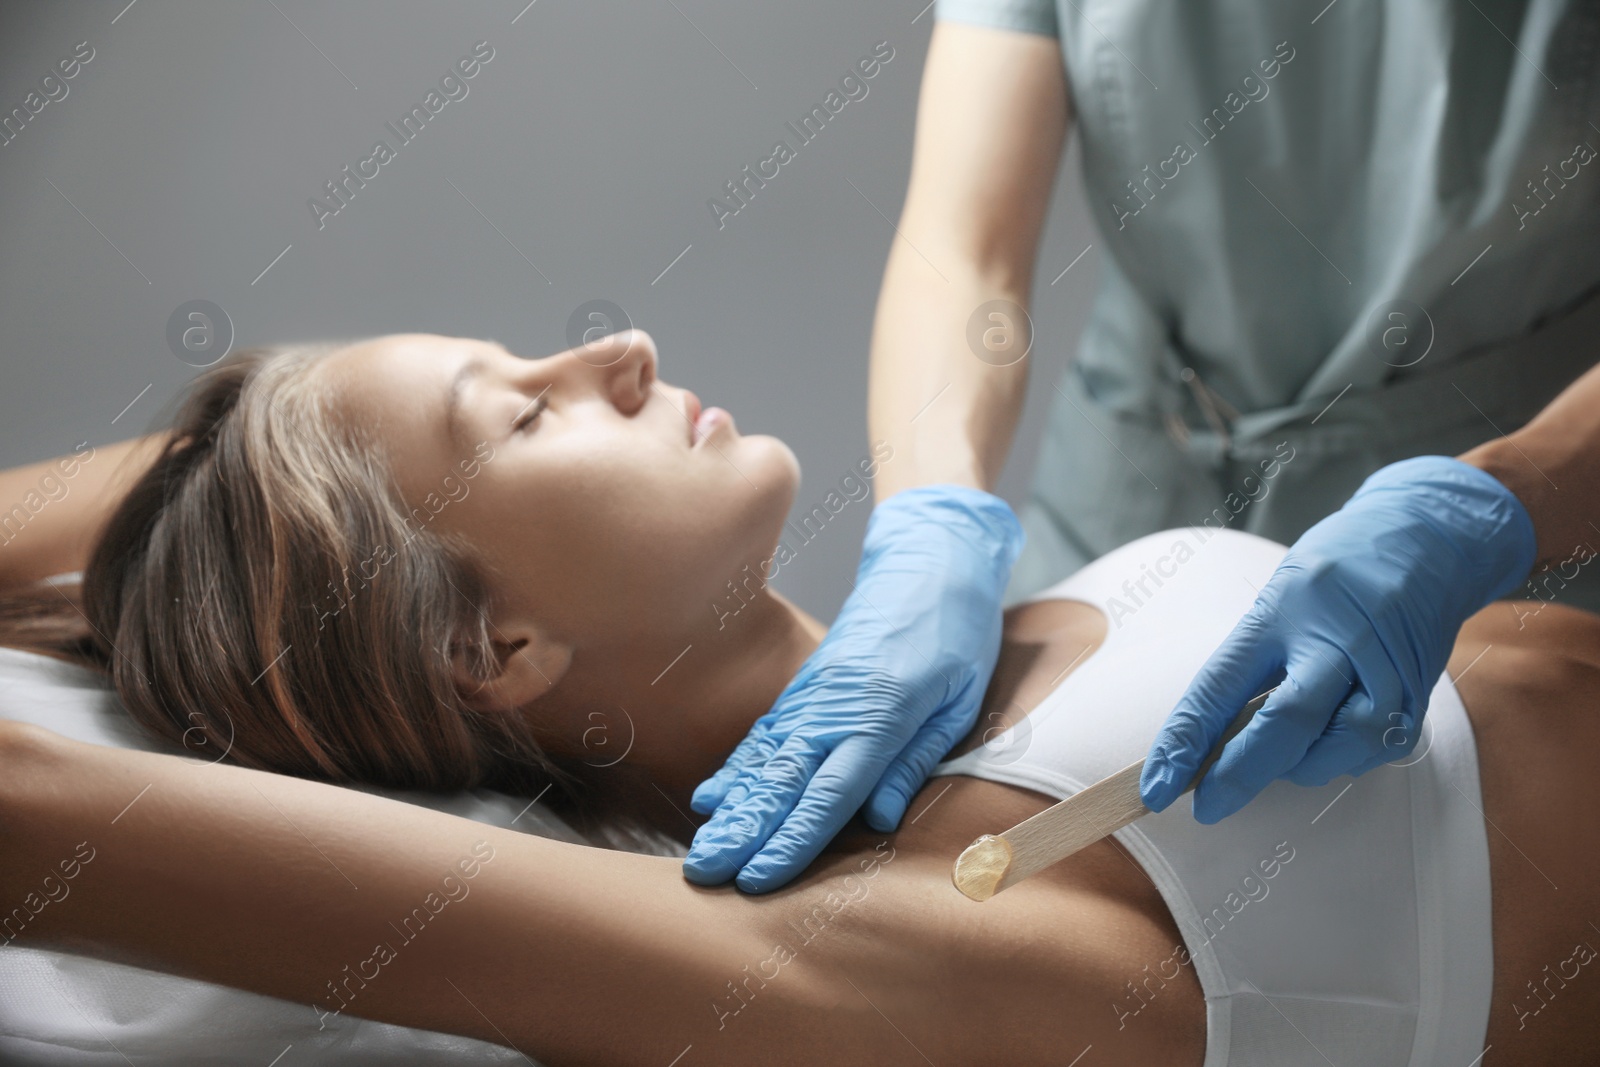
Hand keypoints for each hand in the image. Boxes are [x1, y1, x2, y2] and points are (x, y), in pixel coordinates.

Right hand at [682, 485, 1023, 891]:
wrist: (930, 564)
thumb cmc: (956, 634)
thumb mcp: (959, 701)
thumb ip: (914, 760)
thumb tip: (876, 820)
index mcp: (882, 716)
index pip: (829, 794)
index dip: (793, 840)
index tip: (759, 878)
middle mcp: (835, 708)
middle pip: (782, 782)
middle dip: (743, 832)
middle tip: (704, 874)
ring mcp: (813, 696)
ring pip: (764, 761)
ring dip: (731, 809)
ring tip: (701, 848)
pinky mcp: (805, 688)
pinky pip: (766, 735)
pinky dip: (737, 769)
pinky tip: (712, 797)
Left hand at [1141, 456, 1534, 822]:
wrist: (1428, 536)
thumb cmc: (1336, 570)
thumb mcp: (1278, 596)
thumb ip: (1250, 663)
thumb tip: (1211, 741)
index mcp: (1281, 612)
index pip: (1220, 686)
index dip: (1184, 742)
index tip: (1157, 786)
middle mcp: (1334, 640)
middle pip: (1285, 723)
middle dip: (1240, 774)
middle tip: (1208, 806)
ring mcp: (1382, 669)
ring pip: (1335, 749)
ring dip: (1298, 766)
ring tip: (1282, 750)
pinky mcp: (1417, 695)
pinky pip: (1371, 751)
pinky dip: (1340, 757)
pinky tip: (1330, 738)